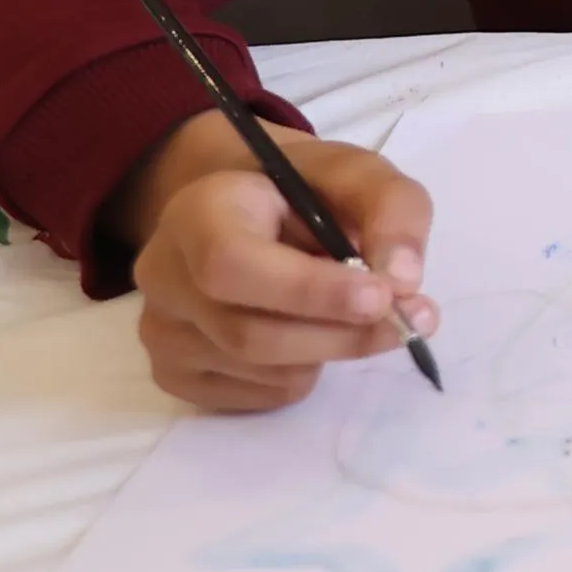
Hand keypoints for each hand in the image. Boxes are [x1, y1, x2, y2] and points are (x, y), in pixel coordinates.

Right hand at [111, 114, 437, 413]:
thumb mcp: (357, 174)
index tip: (382, 297)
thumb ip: (392, 210)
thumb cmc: (304, 191)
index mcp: (198, 213)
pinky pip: (255, 396)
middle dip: (342, 333)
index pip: (233, 264)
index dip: (309, 291)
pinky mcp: (173, 374)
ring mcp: (162, 331)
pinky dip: (301, 374)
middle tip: (409, 321)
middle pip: (250, 333)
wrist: (250, 211)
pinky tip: (307, 333)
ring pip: (261, 370)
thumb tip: (404, 280)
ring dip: (329, 351)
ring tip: (346, 309)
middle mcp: (164, 276)